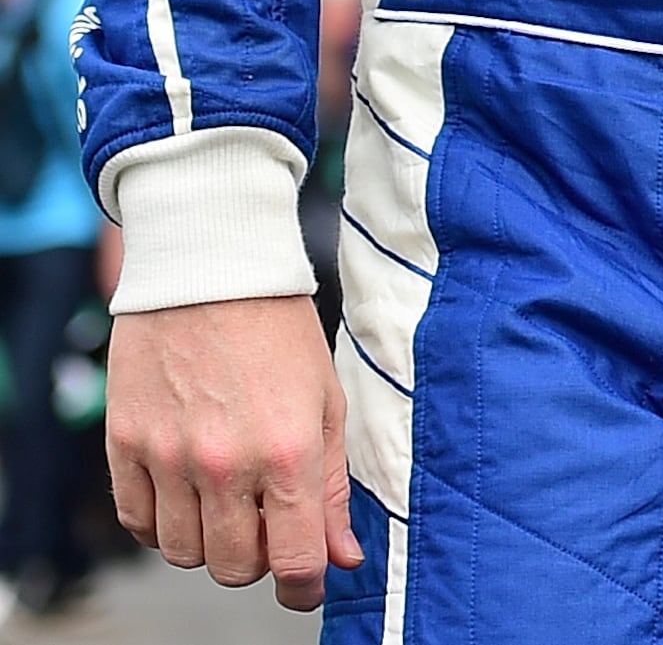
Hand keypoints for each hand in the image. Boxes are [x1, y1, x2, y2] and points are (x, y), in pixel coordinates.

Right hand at [107, 296, 359, 611]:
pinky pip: (136, 522)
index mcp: (287, 452)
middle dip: (256, 560)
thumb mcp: (327, 405)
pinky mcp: (125, 445)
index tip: (306, 585)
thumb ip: (333, 487)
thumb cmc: (279, 331)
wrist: (211, 272)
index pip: (292, 559)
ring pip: (182, 552)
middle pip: (232, 566)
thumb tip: (343, 555)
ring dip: (208, 543)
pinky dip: (160, 523)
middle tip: (267, 528)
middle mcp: (224, 464)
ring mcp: (168, 456)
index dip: (302, 585)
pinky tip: (185, 493)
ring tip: (228, 502)